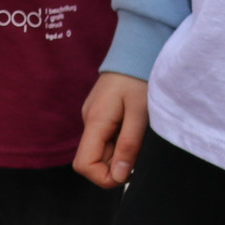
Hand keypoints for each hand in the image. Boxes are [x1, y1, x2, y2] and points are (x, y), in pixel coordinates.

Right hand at [74, 72, 148, 187]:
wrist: (138, 48)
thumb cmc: (140, 77)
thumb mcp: (140, 113)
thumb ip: (128, 146)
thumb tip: (118, 176)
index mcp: (95, 122)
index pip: (84, 165)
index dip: (103, 177)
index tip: (127, 172)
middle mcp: (89, 122)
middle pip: (92, 160)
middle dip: (115, 165)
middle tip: (140, 151)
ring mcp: (93, 118)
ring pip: (101, 150)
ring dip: (119, 152)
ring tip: (139, 134)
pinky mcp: (101, 114)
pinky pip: (106, 138)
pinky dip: (120, 141)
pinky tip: (134, 127)